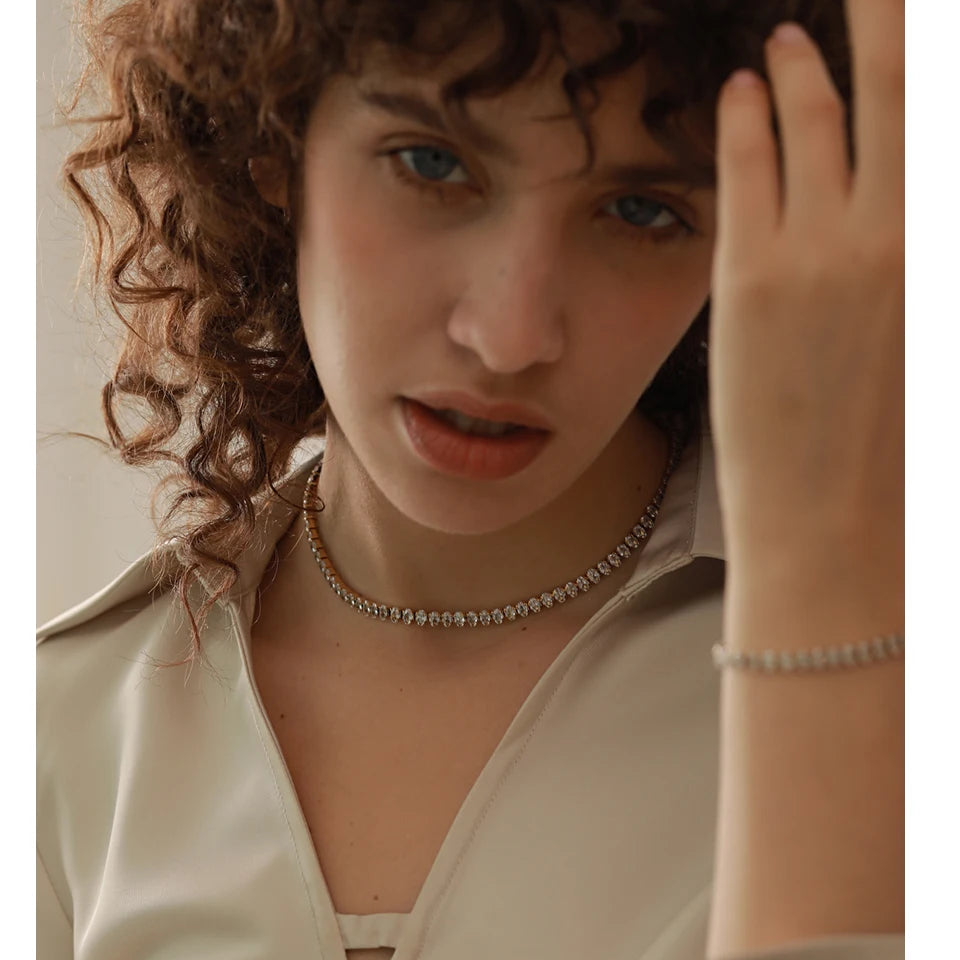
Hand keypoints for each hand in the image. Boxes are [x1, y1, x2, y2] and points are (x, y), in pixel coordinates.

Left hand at [708, 1, 903, 579]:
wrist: (837, 524)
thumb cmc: (899, 448)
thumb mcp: (922, 337)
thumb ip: (909, 257)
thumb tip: (889, 193)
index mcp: (948, 246)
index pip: (940, 114)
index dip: (922, 52)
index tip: (905, 24)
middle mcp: (906, 230)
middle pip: (901, 81)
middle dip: (883, 14)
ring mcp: (828, 248)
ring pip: (821, 118)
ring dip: (807, 66)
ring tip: (791, 35)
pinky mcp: (754, 276)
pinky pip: (752, 170)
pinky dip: (750, 118)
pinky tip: (746, 86)